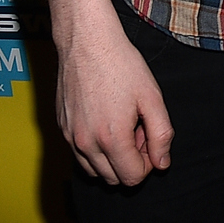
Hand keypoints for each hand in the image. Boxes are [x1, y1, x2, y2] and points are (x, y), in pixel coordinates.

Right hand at [56, 14, 172, 185]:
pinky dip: (95, 148)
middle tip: (138, 128)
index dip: (148, 163)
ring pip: (94, 170)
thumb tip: (162, 163)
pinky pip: (79, 155)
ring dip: (112, 157)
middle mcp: (85, 144)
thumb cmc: (122, 66)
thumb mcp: (152, 98)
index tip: (150, 138)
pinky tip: (106, 119)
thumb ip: (161, 134)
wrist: (87, 43)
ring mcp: (70, 137)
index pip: (132, 177)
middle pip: (113, 178)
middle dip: (131, 160)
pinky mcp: (61, 129)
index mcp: (112, 138)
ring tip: (123, 124)